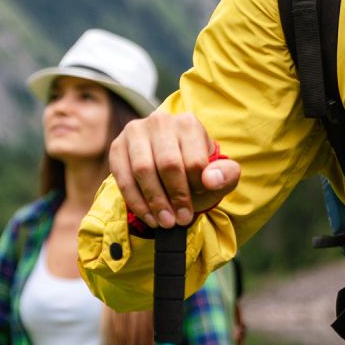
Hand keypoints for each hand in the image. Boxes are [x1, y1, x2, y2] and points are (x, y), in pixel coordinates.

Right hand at [109, 112, 240, 229]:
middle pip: (168, 164)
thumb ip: (226, 175)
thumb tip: (211, 179)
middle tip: (181, 220)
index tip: (199, 202)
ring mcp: (135, 131)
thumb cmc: (196, 172)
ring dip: (154, 201)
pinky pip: (123, 177)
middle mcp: (160, 121)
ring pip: (143, 170)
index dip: (197, 187)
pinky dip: (136, 202)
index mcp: (188, 124)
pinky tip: (149, 217)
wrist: (169, 169)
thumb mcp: (219, 174)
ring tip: (165, 222)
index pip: (194, 160)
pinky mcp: (117, 146)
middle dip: (175, 197)